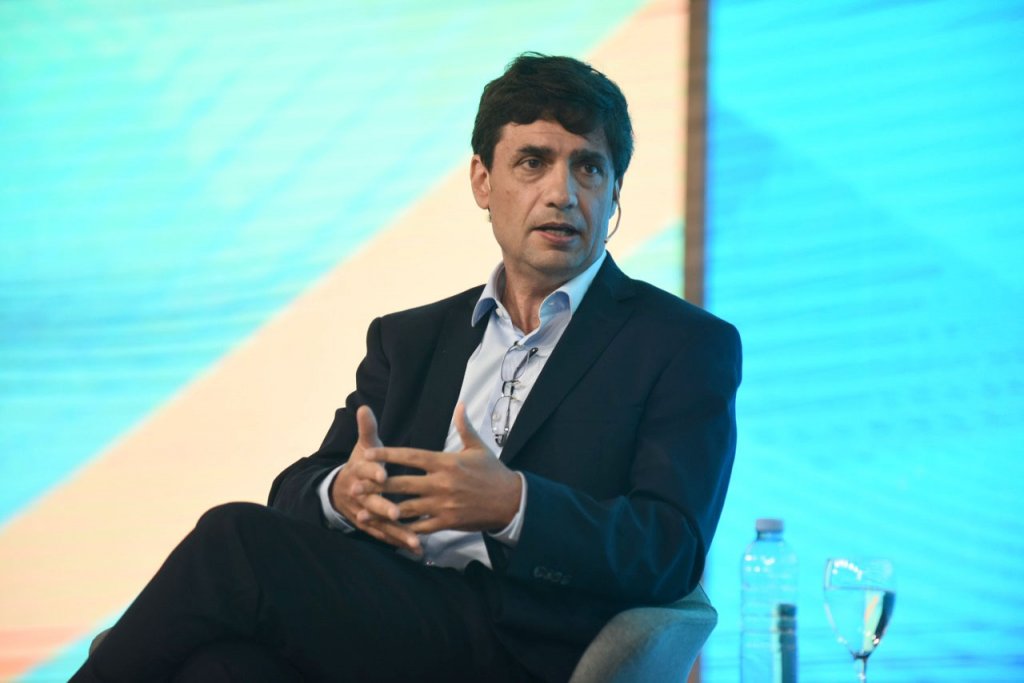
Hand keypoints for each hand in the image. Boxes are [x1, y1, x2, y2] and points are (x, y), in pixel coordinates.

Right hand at [330, 406, 421, 553]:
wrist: (340, 489)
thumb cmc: (361, 464)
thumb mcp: (363, 446)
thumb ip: (367, 429)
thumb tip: (364, 408)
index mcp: (359, 472)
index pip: (365, 472)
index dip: (373, 474)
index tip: (383, 475)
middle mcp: (360, 495)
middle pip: (370, 502)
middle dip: (382, 507)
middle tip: (396, 512)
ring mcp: (364, 513)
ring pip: (379, 524)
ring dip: (396, 532)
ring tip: (415, 541)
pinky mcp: (371, 526)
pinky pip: (385, 536)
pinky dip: (399, 542)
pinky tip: (416, 549)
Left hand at [370, 403, 522, 533]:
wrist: (511, 501)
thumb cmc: (493, 472)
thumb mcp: (479, 447)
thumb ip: (465, 426)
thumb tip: (460, 404)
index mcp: (446, 462)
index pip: (410, 456)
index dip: (387, 455)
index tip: (368, 454)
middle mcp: (441, 483)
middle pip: (402, 483)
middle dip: (376, 485)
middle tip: (354, 485)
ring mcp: (443, 505)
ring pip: (406, 508)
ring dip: (382, 510)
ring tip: (362, 512)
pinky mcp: (448, 522)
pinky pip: (421, 527)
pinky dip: (403, 529)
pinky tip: (387, 530)